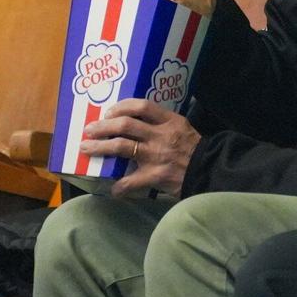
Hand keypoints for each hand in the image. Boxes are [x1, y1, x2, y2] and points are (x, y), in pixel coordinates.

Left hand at [81, 99, 201, 196]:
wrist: (210, 171)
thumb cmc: (195, 149)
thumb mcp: (182, 128)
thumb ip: (162, 124)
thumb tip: (135, 123)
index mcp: (169, 121)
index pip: (142, 107)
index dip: (121, 107)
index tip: (109, 112)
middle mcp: (160, 135)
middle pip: (125, 125)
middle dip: (103, 126)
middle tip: (90, 129)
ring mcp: (156, 155)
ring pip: (122, 147)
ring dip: (100, 147)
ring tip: (87, 148)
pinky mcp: (155, 176)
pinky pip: (131, 181)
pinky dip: (120, 186)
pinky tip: (113, 189)